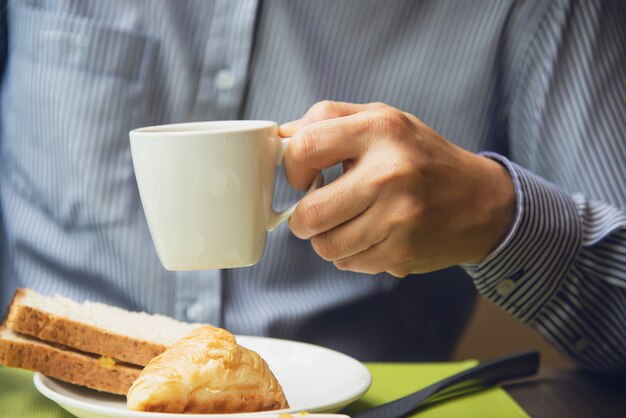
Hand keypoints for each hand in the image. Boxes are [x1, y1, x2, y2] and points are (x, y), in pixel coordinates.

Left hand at [280, 101, 515, 276]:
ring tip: (347, 223)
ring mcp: (398, 219)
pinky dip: (351, 253)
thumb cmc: (421, 157)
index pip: (305, 148)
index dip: (292, 167)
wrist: (481, 202)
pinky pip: (349, 263)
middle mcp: (390, 174)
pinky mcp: (402, 253)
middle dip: (302, 218)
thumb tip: (280, 138)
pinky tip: (371, 236)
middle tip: (314, 212)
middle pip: (309, 214)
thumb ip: (330, 120)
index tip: (302, 176)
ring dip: (326, 239)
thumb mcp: (383, 120)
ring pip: (325, 247)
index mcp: (380, 130)